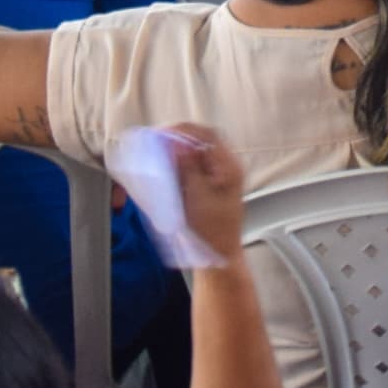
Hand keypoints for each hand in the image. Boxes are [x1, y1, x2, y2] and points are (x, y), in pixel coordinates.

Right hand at [161, 122, 249, 266]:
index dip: (184, 130)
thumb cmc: (213, 232)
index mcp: (229, 167)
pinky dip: (180, 165)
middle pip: (202, 141)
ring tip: (159, 155)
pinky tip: (167, 171)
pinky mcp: (211, 186)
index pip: (207, 134)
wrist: (219, 257)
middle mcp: (227, 168)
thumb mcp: (197, 197)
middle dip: (179, 139)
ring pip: (197, 153)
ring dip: (178, 152)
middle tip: (157, 143)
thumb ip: (188, 168)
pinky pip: (195, 167)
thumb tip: (178, 144)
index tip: (162, 134)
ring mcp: (220, 177)